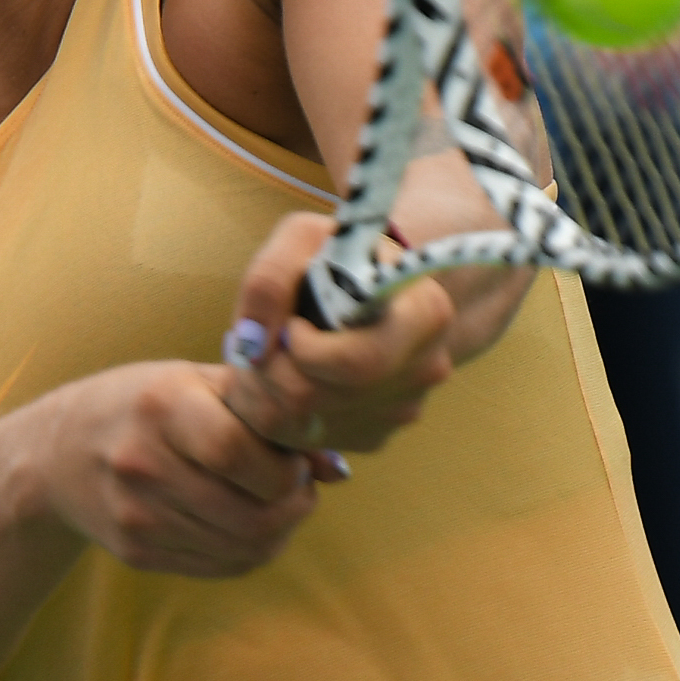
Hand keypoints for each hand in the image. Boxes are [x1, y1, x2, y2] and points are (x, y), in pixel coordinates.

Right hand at [36, 361, 326, 577]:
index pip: (238, 452)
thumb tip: (336, 469)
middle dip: (293, 505)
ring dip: (278, 531)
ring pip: (243, 549)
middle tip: (295, 487)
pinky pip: (220, 566)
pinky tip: (246, 522)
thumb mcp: (197, 382)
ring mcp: (136, 516)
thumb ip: (267, 413)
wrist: (57, 455)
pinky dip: (249, 550)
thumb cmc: (144, 405)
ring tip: (275, 503)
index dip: (283, 467)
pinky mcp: (136, 552)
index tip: (292, 459)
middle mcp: (142, 464)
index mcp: (162, 407)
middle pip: (250, 514)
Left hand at [214, 212, 459, 456]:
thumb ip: (270, 279)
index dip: (303, 350)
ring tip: (264, 356)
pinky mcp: (373, 436)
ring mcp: (401, 411)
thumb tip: (253, 345)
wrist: (368, 286)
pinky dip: (275, 411)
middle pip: (318, 399)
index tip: (290, 324)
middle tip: (260, 343)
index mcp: (425, 314)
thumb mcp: (302, 239)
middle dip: (268, 372)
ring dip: (261, 391)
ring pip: (301, 425)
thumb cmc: (337, 257)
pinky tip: (281, 376)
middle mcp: (424, 370)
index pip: (358, 363)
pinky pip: (305, 441)